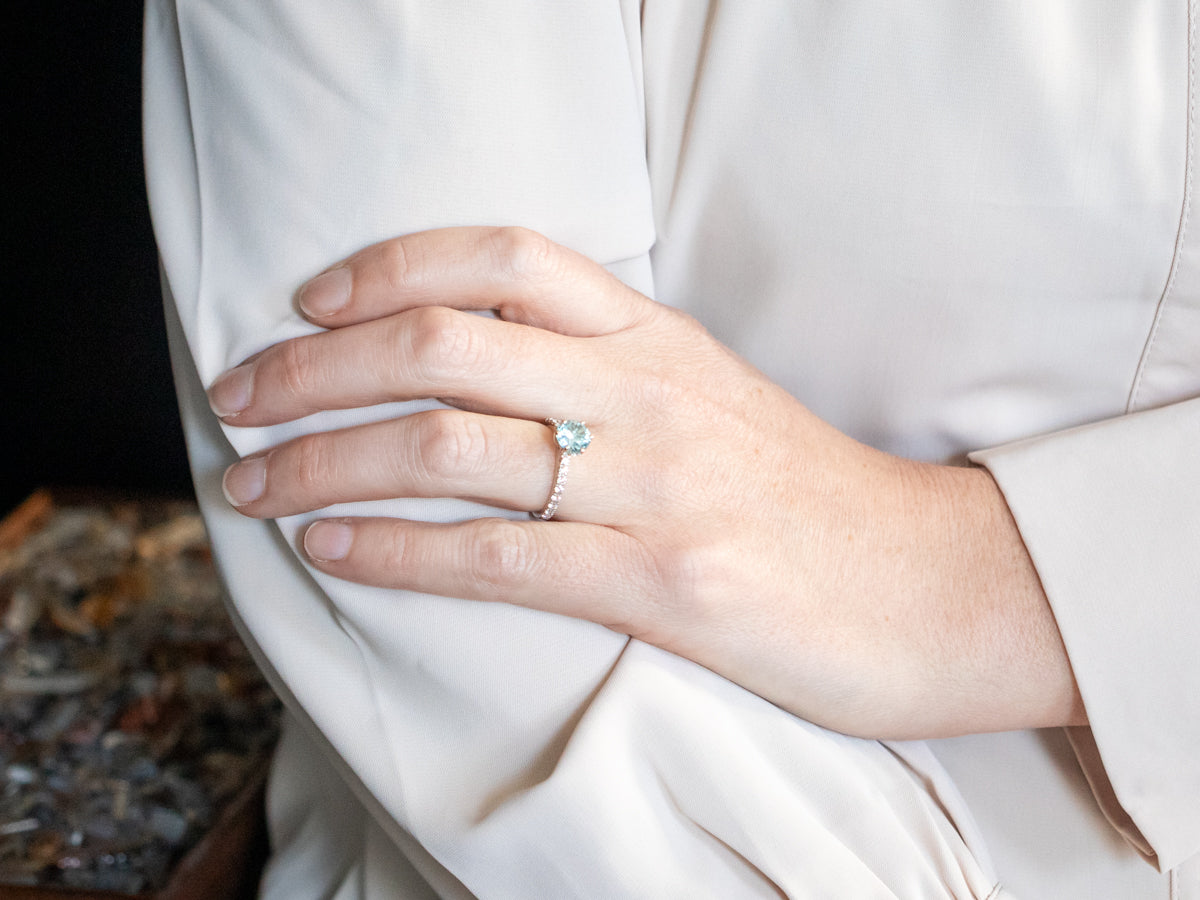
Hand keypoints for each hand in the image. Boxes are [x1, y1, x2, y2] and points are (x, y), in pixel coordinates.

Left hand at [210, 227, 1084, 738]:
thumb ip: (610, 371)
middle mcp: (649, 393)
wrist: (932, 583)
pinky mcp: (664, 584)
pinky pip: (493, 556)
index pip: (501, 259)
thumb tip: (487, 372)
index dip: (385, 266)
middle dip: (311, 368)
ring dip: (321, 462)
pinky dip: (391, 550)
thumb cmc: (810, 498)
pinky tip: (329, 547)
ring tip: (251, 485)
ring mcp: (657, 486)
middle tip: (238, 396)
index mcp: (659, 337)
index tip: (309, 303)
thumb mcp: (712, 398)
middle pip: (442, 346)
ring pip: (447, 448)